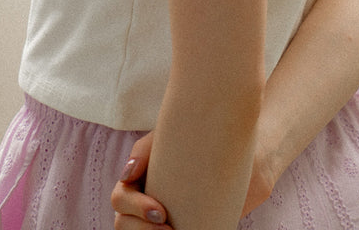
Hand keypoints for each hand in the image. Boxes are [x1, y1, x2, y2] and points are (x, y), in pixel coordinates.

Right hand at [111, 131, 280, 226]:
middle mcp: (140, 205)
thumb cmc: (196, 141)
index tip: (162, 212)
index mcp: (135, 183)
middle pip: (123, 224)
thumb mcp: (168, 138)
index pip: (120, 200)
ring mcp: (155, 221)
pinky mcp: (175, 226)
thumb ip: (145, 149)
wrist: (239, 154)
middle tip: (169, 229)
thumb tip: (128, 172)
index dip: (135, 209)